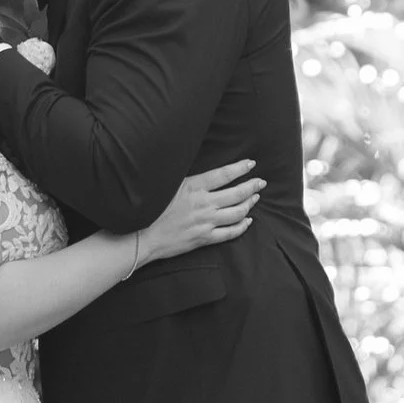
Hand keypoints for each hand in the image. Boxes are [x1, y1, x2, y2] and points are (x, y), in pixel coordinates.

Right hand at [132, 161, 263, 268]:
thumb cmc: (151, 209)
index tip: (251, 163)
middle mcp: (203, 204)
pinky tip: (248, 221)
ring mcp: (206, 222)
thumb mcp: (167, 185)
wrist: (143, 237)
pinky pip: (230, 233)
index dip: (240, 168)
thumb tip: (201, 171)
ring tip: (255, 198)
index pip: (224, 174)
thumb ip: (187, 179)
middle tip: (261, 182)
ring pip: (237, 212)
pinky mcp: (204, 238)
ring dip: (249, 204)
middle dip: (252, 186)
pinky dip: (242, 226)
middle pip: (236, 193)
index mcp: (194, 187)